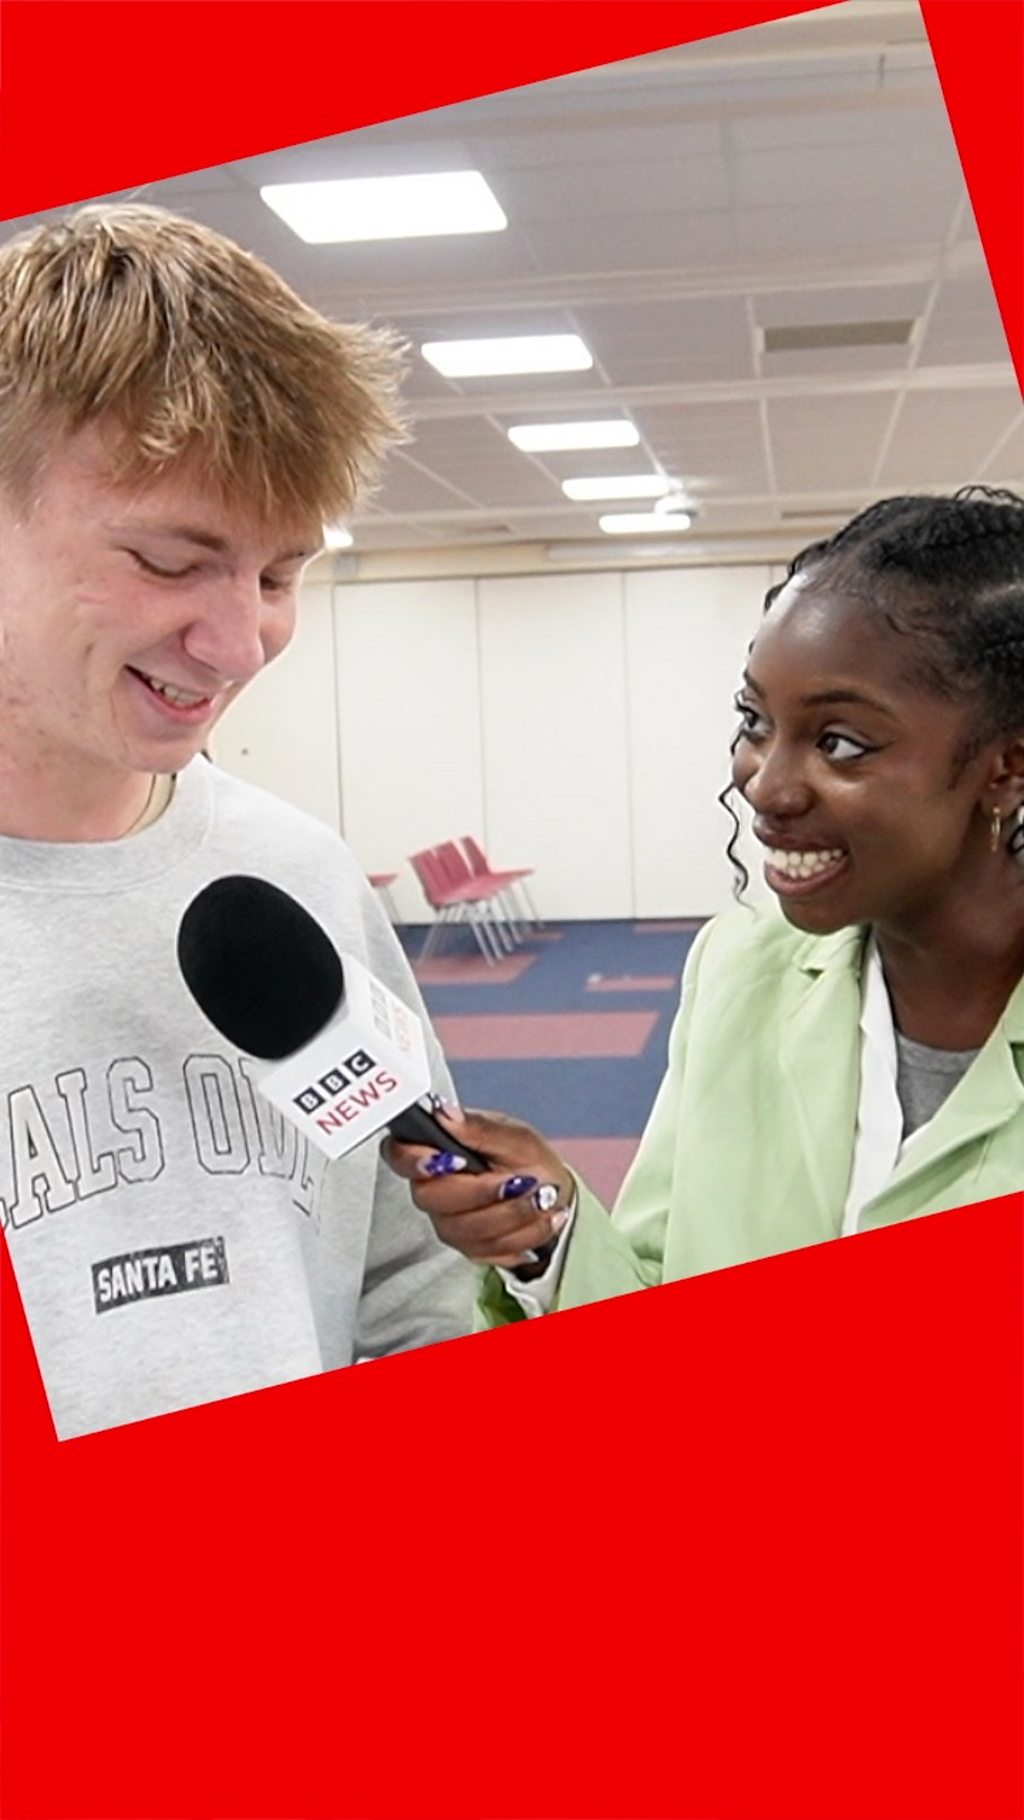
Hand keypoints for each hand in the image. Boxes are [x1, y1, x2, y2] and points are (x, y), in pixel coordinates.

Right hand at [381, 1104, 574, 1269]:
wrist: (552, 1192)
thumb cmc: (528, 1159)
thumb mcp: (514, 1135)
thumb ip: (480, 1128)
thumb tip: (445, 1114)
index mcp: (437, 1151)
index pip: (399, 1155)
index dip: (415, 1161)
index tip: (455, 1160)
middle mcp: (435, 1190)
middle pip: (432, 1199)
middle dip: (483, 1192)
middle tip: (521, 1181)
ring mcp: (450, 1223)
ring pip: (466, 1230)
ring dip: (513, 1214)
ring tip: (543, 1196)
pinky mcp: (471, 1248)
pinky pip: (492, 1250)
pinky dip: (526, 1233)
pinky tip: (543, 1216)